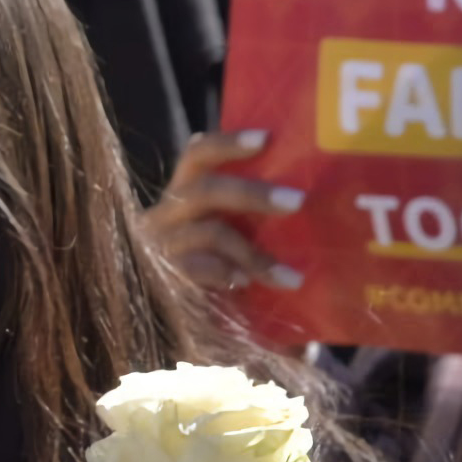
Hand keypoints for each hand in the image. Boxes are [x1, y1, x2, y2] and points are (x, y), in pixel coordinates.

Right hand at [140, 128, 305, 294]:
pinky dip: (226, 275)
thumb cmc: (210, 272)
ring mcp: (160, 245)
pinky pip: (198, 269)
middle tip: (298, 202)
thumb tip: (302, 199)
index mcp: (181, 194)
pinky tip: (244, 284)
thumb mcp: (227, 236)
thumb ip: (247, 216)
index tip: (267, 138)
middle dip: (253, 194)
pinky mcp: (162, 276)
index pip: (197, 155)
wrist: (167, 323)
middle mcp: (164, 214)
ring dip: (253, 253)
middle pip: (205, 189)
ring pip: (211, 233)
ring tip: (289, 276)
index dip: (228, 143)